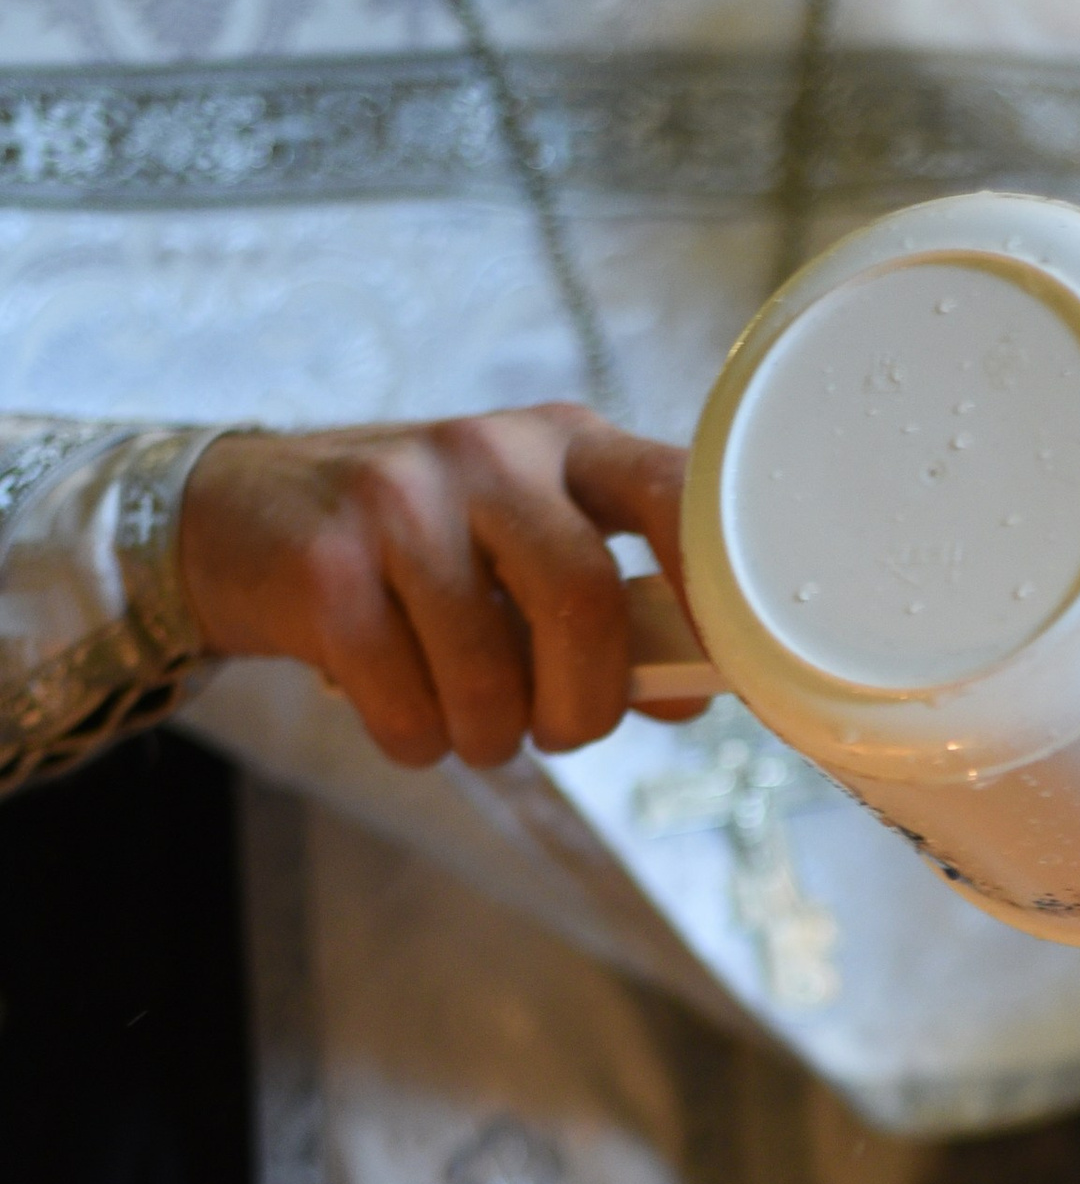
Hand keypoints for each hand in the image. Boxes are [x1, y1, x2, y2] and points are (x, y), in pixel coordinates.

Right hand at [179, 405, 709, 768]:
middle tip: (559, 728)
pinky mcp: (326, 564)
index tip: (734, 666)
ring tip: (465, 715)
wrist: (240, 517)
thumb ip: (611, 609)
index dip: (716, 587)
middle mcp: (490, 452)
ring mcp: (401, 498)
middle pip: (585, 604)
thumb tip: (694, 692)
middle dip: (581, 706)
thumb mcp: (521, 547)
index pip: (676, 494)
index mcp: (565, 443)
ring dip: (487, 736)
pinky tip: (398, 703)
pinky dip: (415, 739)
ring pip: (492, 677)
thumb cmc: (416, 548)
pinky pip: (408, 706)